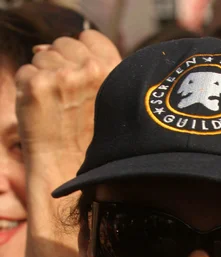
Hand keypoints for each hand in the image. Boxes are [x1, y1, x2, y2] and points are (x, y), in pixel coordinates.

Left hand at [15, 30, 120, 179]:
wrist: (70, 172)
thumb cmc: (88, 143)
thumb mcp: (106, 104)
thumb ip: (89, 71)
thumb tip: (43, 46)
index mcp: (113, 72)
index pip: (90, 38)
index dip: (80, 52)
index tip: (77, 73)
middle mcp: (90, 70)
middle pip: (63, 44)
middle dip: (60, 64)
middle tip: (64, 97)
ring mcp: (62, 76)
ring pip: (42, 55)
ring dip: (43, 76)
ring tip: (53, 106)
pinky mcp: (37, 85)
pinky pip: (25, 72)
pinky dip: (27, 90)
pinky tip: (40, 111)